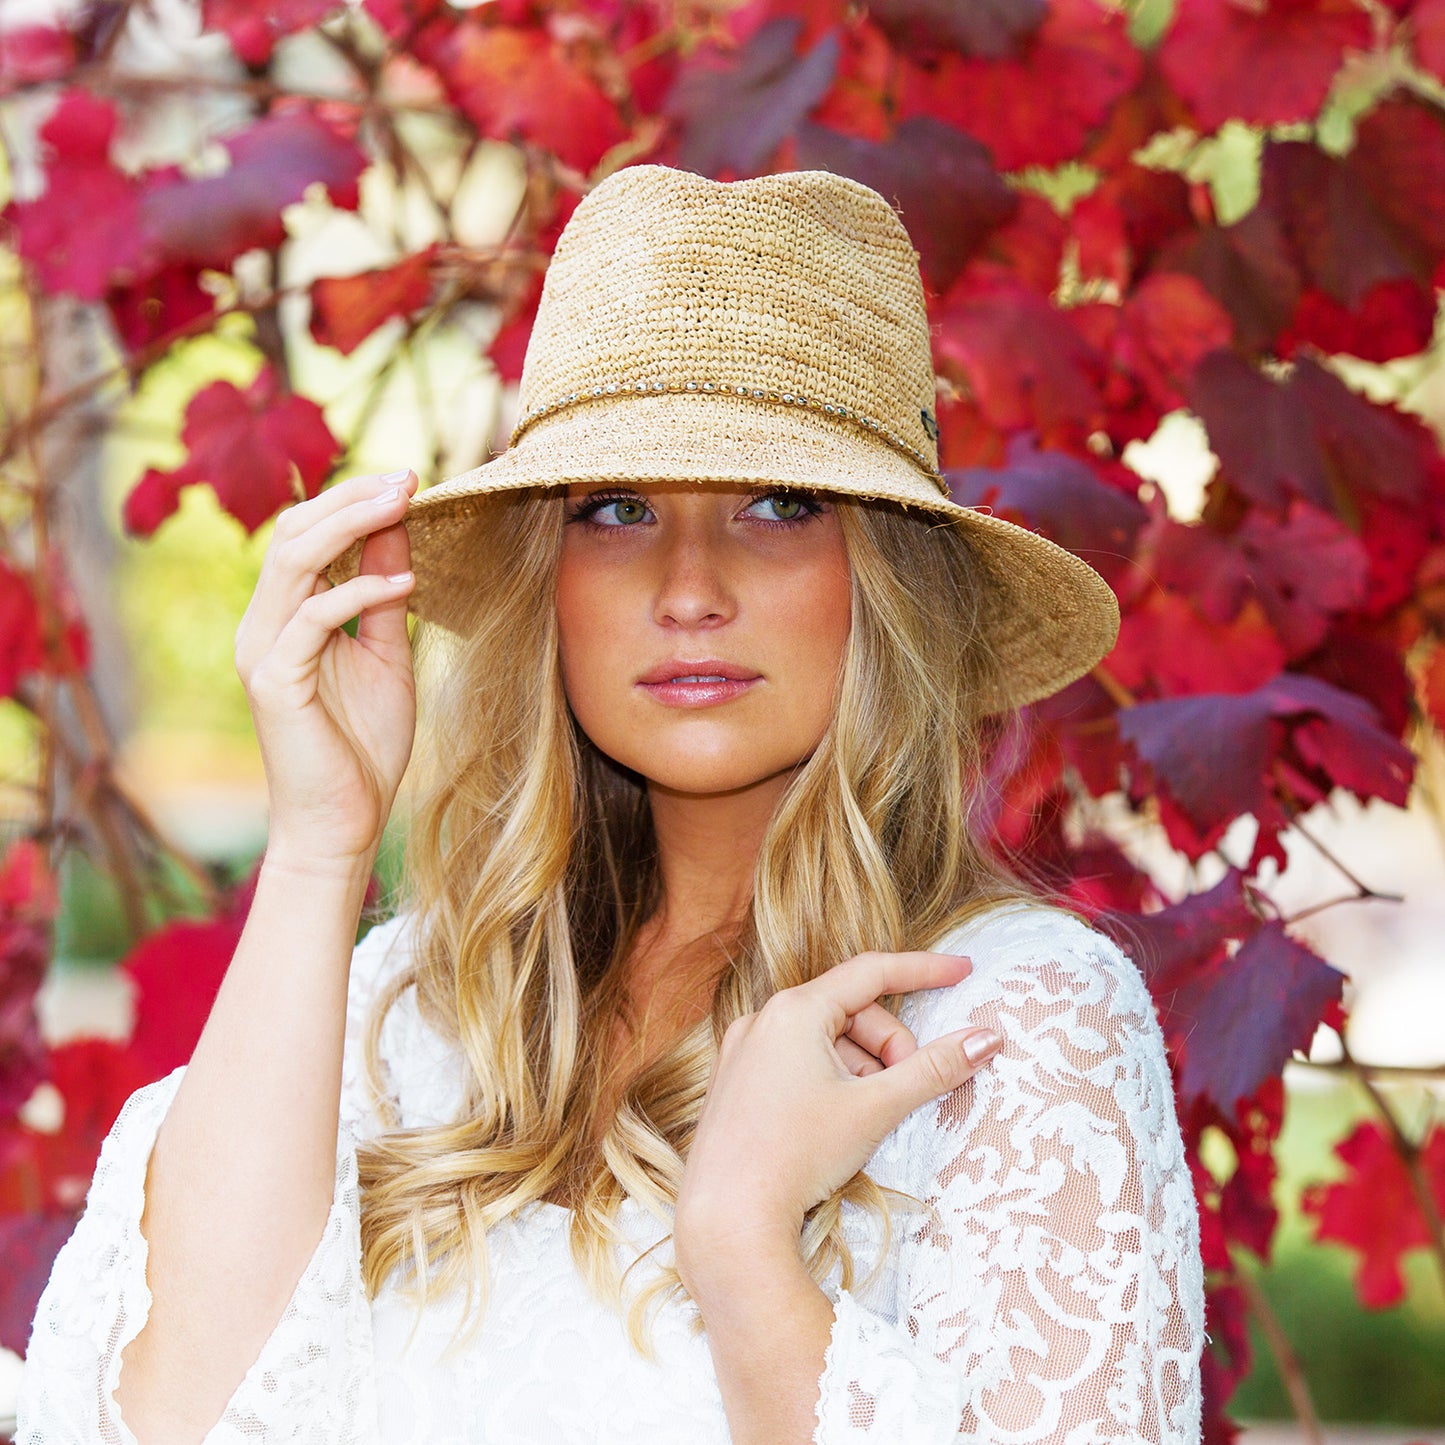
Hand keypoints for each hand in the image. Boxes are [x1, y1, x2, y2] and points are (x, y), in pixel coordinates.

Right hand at [234, 469, 418, 868]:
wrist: (342, 822)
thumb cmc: (363, 745)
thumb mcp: (387, 656)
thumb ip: (386, 598)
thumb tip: (400, 533)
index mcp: (285, 615)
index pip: (306, 534)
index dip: (352, 500)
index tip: (409, 480)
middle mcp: (263, 625)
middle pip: (293, 532)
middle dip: (351, 497)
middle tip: (408, 477)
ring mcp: (263, 651)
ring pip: (293, 561)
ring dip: (351, 525)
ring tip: (404, 504)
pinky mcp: (276, 681)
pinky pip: (312, 619)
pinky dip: (358, 592)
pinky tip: (405, 582)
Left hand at [673, 950, 1001, 1293]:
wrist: (727, 1219)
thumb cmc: (798, 1155)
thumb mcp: (876, 1108)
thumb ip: (935, 1069)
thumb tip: (988, 1038)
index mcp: (794, 1010)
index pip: (872, 971)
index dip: (923, 969)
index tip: (963, 969)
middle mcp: (762, 1020)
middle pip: (851, 1012)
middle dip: (889, 1049)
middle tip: (902, 1092)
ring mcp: (743, 1051)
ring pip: (824, 1041)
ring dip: (859, 1070)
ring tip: (863, 1118)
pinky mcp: (735, 1083)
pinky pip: (795, 1062)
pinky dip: (829, 1081)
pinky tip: (833, 1123)